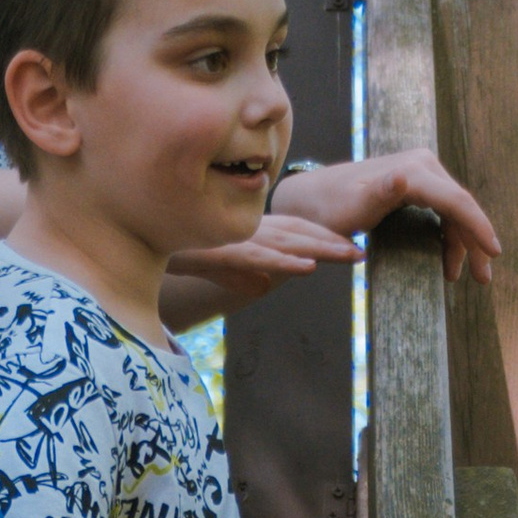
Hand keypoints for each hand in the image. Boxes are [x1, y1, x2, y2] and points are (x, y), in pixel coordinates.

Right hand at [164, 209, 359, 314]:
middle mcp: (254, 231)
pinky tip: (307, 268)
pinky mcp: (231, 253)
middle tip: (362, 253)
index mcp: (255, 231)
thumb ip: (244, 277)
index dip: (324, 237)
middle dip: (333, 242)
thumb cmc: (186, 251)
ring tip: (349, 256)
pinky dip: (287, 263)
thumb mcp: (220, 269)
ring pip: (290, 244)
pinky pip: (264, 259)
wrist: (155, 242)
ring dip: (322, 250)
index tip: (350, 246)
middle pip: (301, 234)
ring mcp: (245, 240)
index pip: (297, 231)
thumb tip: (264, 286)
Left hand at [281, 153, 500, 285]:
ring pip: (453, 211)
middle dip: (475, 242)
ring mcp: (420, 172)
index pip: (455, 201)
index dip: (478, 227)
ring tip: (468, 277)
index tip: (494, 253)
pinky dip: (448, 236)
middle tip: (483, 279)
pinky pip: (442, 211)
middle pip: (460, 206)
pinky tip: (448, 262)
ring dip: (464, 243)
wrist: (310, 199)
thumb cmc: (328, 209)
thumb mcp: (351, 209)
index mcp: (412, 171)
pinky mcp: (415, 183)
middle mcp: (421, 165)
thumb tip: (401, 178)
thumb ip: (378, 195)